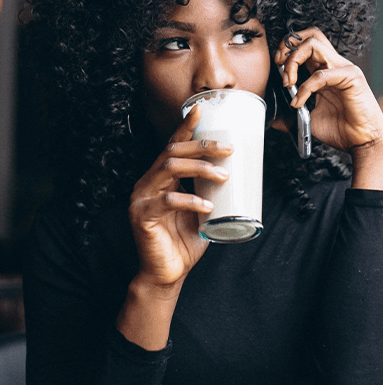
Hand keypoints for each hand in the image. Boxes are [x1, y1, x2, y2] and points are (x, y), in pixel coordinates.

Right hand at [128, 104, 232, 289]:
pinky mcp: (142, 216)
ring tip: (224, 175)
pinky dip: (190, 200)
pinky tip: (208, 206)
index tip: (200, 110)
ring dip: (200, 168)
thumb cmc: (184, 241)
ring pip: (169, 168)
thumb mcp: (202, 210)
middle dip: (202, 146)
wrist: (167, 274)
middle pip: (173, 152)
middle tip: (229, 150)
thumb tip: (239, 175)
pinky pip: (167, 200)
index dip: (185, 127)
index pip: (172, 146)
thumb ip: (209, 192)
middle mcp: (147, 182)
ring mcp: (141, 198)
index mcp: (160, 178)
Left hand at [274, 27, 382, 154]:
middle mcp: (333, 65)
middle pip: (310, 35)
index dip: (287, 49)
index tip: (277, 66)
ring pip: (313, 45)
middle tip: (279, 65)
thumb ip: (291, 115)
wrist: (362, 140)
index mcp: (324, 70)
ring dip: (293, 61)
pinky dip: (305, 88)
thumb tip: (274, 119)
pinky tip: (299, 101)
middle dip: (288, 45)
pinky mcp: (350, 77)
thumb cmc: (342, 128)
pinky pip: (321, 74)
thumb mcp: (308, 119)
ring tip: (287, 83)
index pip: (306, 43)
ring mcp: (343, 68)